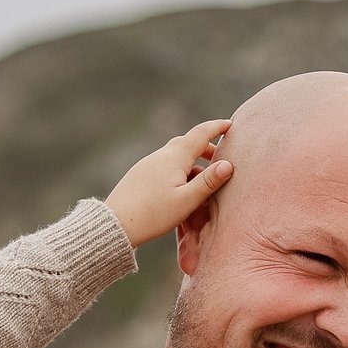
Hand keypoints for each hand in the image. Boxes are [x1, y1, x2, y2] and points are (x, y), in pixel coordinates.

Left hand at [104, 118, 233, 247]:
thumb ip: (208, 182)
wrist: (116, 223)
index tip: (230, 124)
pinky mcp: (141, 174)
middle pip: (187, 142)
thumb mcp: (187, 201)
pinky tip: (181, 187)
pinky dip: (180, 168)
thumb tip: (228, 165)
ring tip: (203, 178)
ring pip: (175, 154)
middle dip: (206, 146)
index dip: (216, 127)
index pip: (200, 134)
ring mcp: (148, 164)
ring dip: (193, 159)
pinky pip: (165, 164)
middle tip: (220, 157)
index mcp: (174, 158)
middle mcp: (160, 155)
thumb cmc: (154, 214)